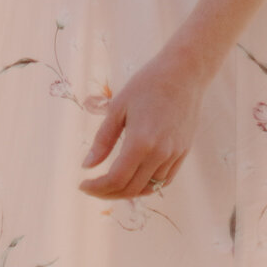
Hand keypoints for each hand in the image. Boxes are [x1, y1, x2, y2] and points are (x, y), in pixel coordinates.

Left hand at [79, 47, 204, 200]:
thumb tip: (86, 166)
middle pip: (131, 189)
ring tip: (109, 184)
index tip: (82, 184)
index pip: (116, 179)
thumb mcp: (118, 106)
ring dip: (127, 191)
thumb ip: (103, 139)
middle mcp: (159, 154)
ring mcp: (174, 156)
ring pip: (148, 188)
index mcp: (140, 142)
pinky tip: (134, 178)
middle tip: (92, 187)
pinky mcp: (183, 153)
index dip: (97, 187)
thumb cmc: (147, 84)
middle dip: (108, 193)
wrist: (184, 73)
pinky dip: (146, 186)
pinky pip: (164, 180)